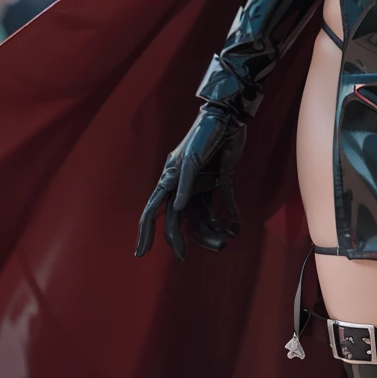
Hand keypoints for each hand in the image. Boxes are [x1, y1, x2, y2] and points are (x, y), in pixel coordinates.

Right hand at [135, 104, 246, 261]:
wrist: (228, 117)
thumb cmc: (205, 134)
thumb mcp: (193, 158)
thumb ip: (185, 183)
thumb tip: (178, 208)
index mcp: (171, 180)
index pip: (153, 211)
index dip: (146, 232)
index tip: (141, 252)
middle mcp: (184, 186)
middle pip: (180, 221)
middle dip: (183, 240)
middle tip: (183, 260)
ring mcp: (203, 184)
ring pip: (204, 216)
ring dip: (213, 230)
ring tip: (227, 239)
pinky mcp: (221, 180)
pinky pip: (224, 204)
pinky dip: (229, 216)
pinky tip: (236, 226)